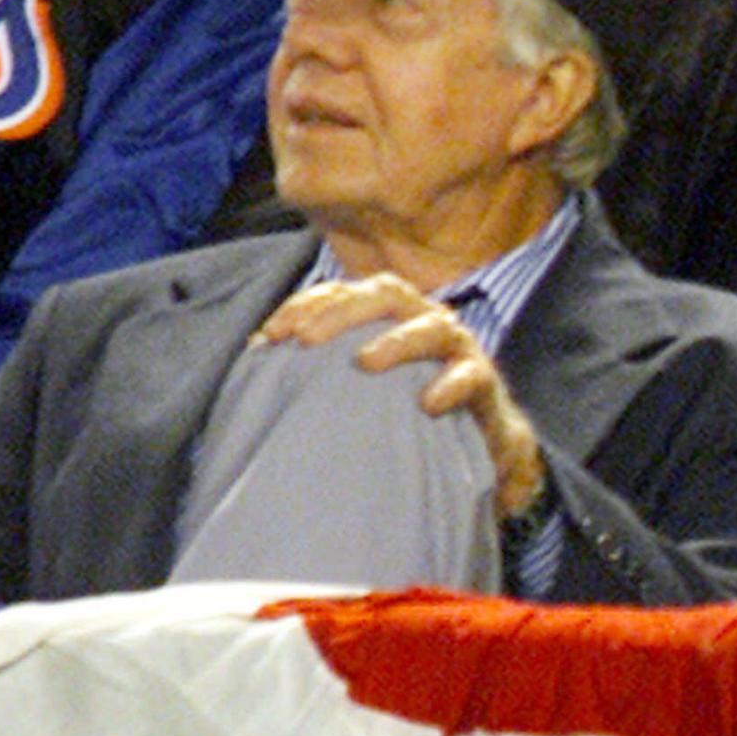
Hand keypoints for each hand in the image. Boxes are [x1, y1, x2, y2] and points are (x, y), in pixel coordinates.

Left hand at [250, 272, 545, 519]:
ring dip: (396, 341)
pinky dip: (451, 385)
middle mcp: (421, 318)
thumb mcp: (355, 384)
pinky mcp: (484, 382)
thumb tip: (252, 353)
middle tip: (307, 340)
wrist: (477, 442)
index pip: (341, 293)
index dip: (304, 305)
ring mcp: (456, 347)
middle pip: (385, 294)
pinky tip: (428, 403)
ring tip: (364, 362)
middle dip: (343, 311)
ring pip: (431, 327)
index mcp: (386, 313)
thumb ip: (312, 366)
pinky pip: (471, 376)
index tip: (270, 335)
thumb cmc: (403, 404)